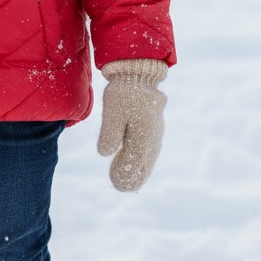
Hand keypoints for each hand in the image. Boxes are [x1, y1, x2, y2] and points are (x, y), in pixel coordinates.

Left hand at [97, 60, 167, 191]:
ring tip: (127, 181)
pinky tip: (135, 164)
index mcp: (142, 137)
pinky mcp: (154, 128)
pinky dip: (143, 160)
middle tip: (120, 187)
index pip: (134, 165)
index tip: (115, 183)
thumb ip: (110, 133)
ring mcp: (156, 134)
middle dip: (132, 177)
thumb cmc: (124, 92)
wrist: (138, 73)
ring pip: (148, 159)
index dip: (124, 176)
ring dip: (138, 170)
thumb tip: (105, 153)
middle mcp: (152, 139)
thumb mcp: (112, 111)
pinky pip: (150, 150)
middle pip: (143, 165)